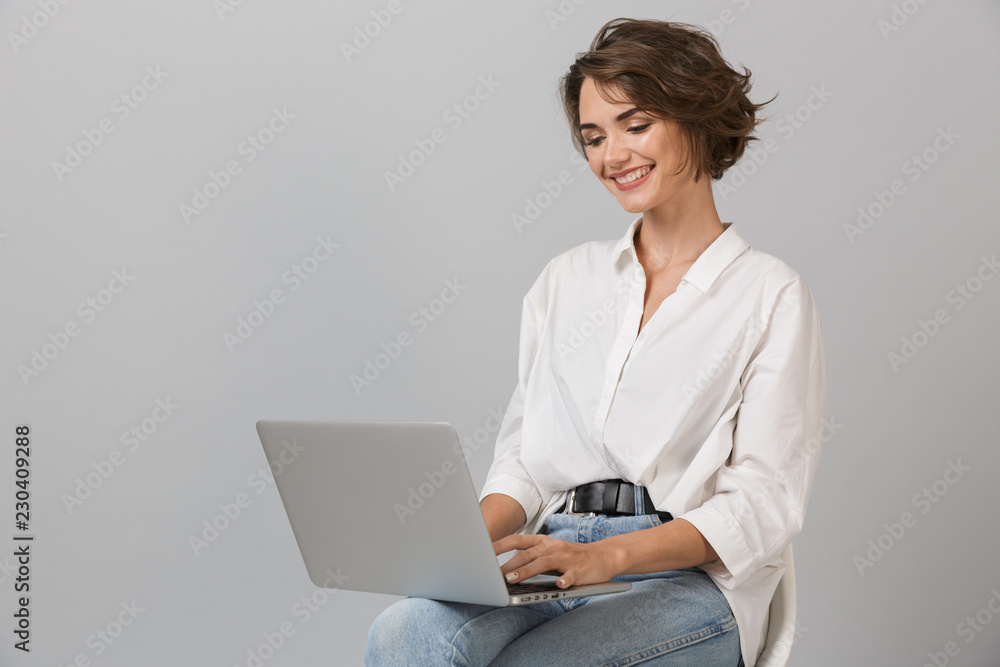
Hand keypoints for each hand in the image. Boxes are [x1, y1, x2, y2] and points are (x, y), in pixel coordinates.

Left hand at [493, 534, 624, 587]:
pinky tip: (559, 584)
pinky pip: (571, 574)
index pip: (517, 540)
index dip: (499, 544)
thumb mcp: (549, 554)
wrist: (604, 556)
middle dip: (509, 564)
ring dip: (526, 571)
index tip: (482, 550)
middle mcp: (552, 547)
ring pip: (543, 563)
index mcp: (543, 542)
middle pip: (527, 554)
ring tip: (512, 580)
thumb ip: (531, 559)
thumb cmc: (572, 557)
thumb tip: (504, 570)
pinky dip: (565, 579)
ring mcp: (566, 558)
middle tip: (493, 575)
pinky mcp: (580, 569)